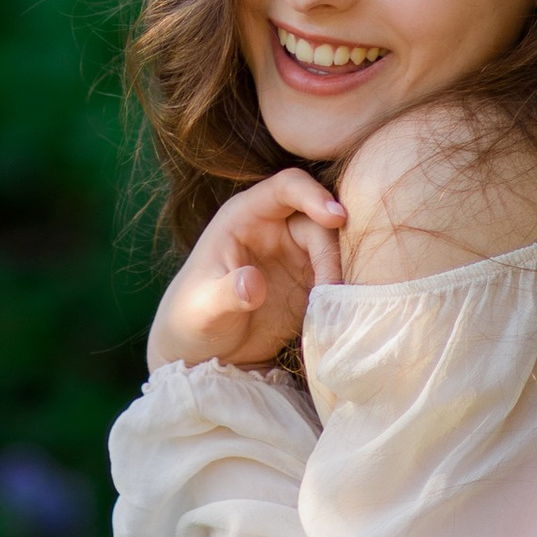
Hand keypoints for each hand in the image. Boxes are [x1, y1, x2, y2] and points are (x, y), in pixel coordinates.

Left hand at [146, 169, 346, 372]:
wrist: (204, 349)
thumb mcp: (205, 307)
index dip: (313, 195)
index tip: (336, 218)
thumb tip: (253, 283)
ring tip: (336, 305)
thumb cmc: (193, 318)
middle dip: (331, 249)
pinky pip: (335, 273)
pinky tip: (338, 312)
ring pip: (332, 246)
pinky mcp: (308, 279)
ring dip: (341, 271)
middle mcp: (275, 226)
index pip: (286, 187)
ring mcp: (294, 252)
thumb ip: (227, 293)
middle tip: (334, 288)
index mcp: (245, 215)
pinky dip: (342, 288)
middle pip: (318, 220)